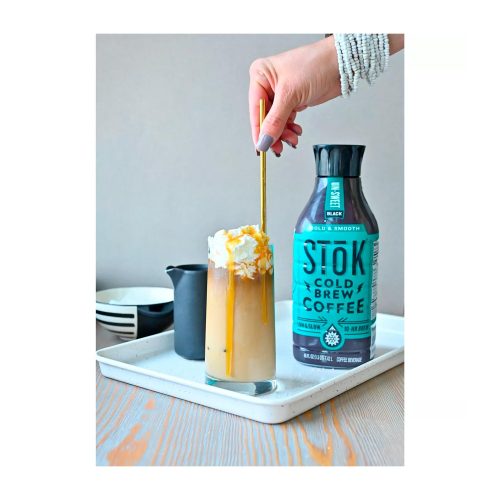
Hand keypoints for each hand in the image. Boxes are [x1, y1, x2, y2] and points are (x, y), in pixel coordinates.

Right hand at [249, 37, 340, 154]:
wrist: (340, 63)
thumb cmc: (316, 64)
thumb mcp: (290, 94)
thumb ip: (275, 121)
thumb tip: (264, 139)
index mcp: (261, 75)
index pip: (255, 109)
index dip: (259, 130)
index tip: (262, 147)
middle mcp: (268, 84)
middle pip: (265, 117)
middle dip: (273, 133)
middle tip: (278, 147)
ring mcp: (281, 92)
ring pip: (276, 121)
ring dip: (283, 133)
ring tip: (292, 139)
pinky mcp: (293, 99)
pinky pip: (286, 119)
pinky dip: (290, 128)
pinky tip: (296, 131)